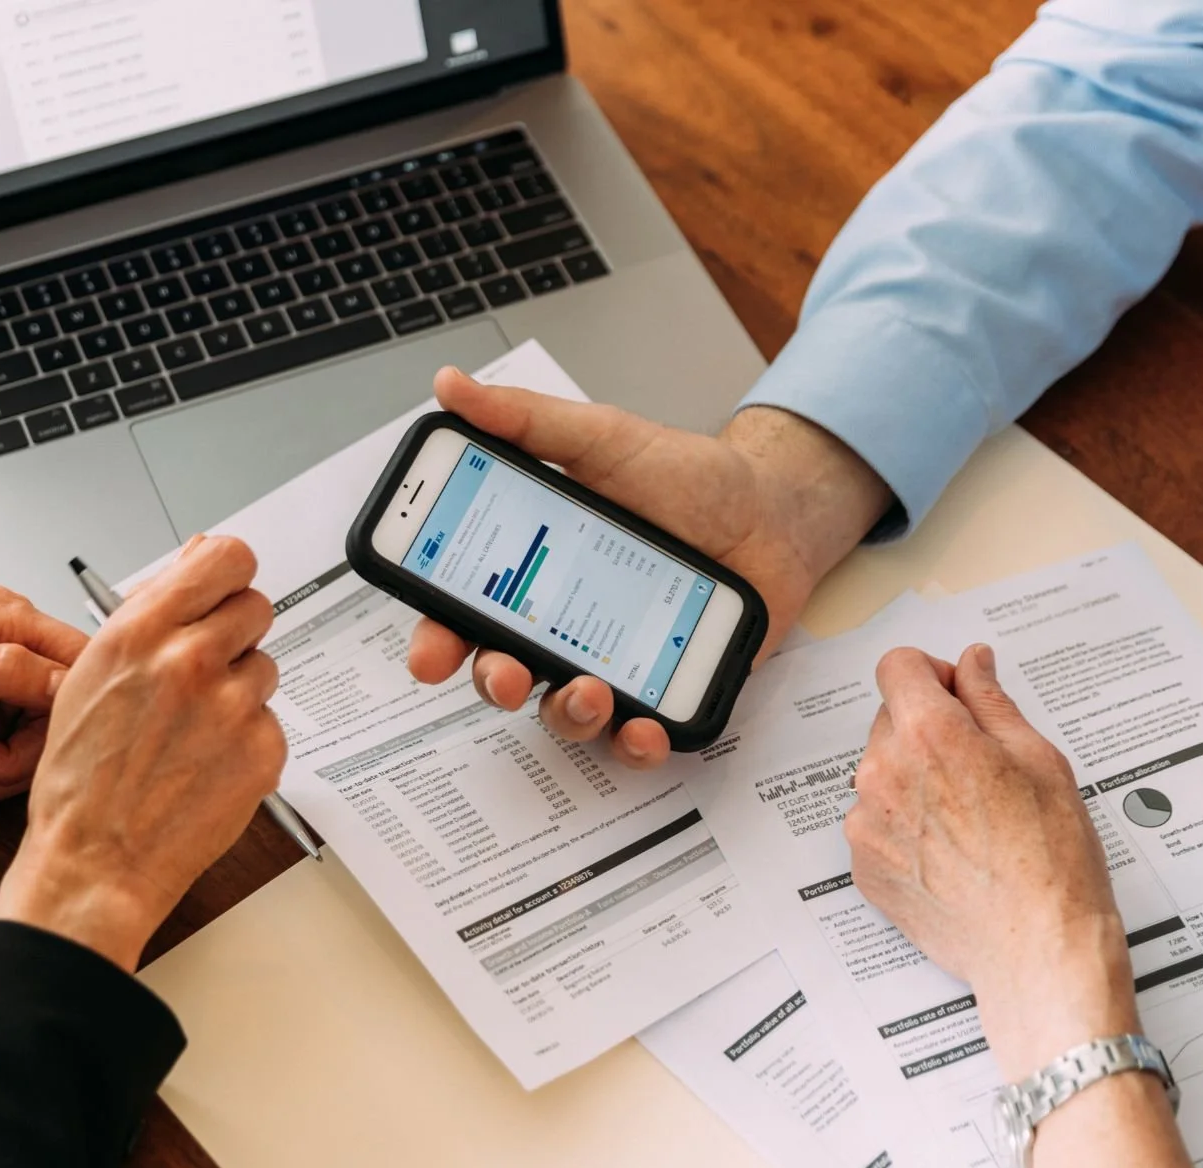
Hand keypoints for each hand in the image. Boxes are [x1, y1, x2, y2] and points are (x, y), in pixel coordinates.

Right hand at [0, 536, 284, 971]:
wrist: (94, 861)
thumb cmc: (81, 778)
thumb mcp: (92, 674)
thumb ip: (151, 610)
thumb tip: (197, 555)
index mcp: (141, 633)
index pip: (227, 558)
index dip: (228, 573)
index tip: (223, 589)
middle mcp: (190, 661)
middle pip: (256, 606)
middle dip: (233, 633)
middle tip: (201, 671)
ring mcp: (232, 706)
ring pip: (265, 666)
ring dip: (238, 689)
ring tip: (192, 730)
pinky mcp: (263, 749)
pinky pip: (271, 720)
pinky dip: (247, 738)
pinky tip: (206, 762)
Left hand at [0, 587, 87, 799]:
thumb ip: (4, 671)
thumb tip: (67, 680)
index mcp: (7, 620)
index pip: (80, 662)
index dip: (71, 708)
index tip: (38, 739)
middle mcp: (14, 652)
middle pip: (65, 715)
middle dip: (22, 752)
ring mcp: (2, 692)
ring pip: (43, 746)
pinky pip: (17, 762)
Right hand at [408, 368, 891, 768]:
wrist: (773, 511)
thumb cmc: (688, 480)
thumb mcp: (605, 438)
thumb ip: (528, 421)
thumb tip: (452, 387)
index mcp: (534, 568)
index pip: (463, 611)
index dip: (436, 638)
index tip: (428, 651)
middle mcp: (564, 622)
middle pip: (504, 672)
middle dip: (492, 683)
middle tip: (504, 674)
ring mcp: (613, 662)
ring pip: (564, 714)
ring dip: (564, 714)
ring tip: (589, 692)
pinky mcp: (666, 691)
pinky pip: (636, 738)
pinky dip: (633, 745)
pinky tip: (642, 729)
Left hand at [845, 645, 1133, 1080]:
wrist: (1038, 951)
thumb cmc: (1052, 859)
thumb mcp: (1038, 759)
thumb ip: (991, 700)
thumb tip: (971, 662)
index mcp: (929, 735)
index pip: (897, 666)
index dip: (931, 674)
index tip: (957, 695)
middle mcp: (883, 773)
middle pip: (890, 719)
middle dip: (928, 727)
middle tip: (980, 767)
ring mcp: (867, 824)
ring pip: (882, 772)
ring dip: (914, 778)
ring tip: (971, 819)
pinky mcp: (864, 866)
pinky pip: (876, 823)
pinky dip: (905, 826)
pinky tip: (952, 851)